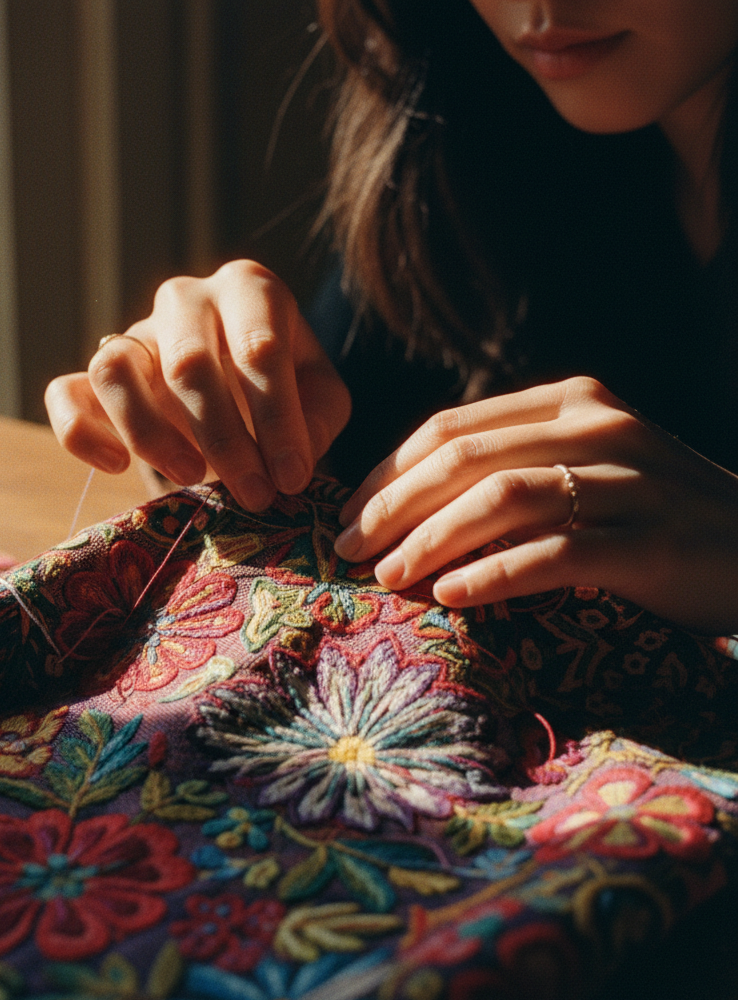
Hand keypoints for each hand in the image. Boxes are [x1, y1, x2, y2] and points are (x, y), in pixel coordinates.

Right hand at [45, 260, 351, 511]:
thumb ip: (317, 421)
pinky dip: (80, 432)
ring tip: (191, 477)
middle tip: (253, 494)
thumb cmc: (285, 390)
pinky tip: (116, 465)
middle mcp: (186, 298)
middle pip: (188, 361)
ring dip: (151, 433)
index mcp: (249, 289)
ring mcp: (134, 333)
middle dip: (224, 439)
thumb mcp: (321, 400)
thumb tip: (288, 461)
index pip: (259, 347)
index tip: (292, 477)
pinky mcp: (94, 376)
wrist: (240, 391)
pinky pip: (65, 393)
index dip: (278, 420)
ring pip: (116, 368)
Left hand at [334, 376, 737, 633]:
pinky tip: (451, 596)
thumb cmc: (652, 516)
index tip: (348, 513)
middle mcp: (597, 427)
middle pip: (464, 459)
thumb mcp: (583, 468)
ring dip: (431, 539)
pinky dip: (493, 575)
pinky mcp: (651, 541)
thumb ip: (513, 465)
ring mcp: (628, 481)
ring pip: (501, 499)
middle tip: (349, 549)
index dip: (388, 472)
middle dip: (392, 506)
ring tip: (388, 576)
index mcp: (569, 402)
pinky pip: (553, 554)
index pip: (451, 428)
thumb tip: (406, 500)